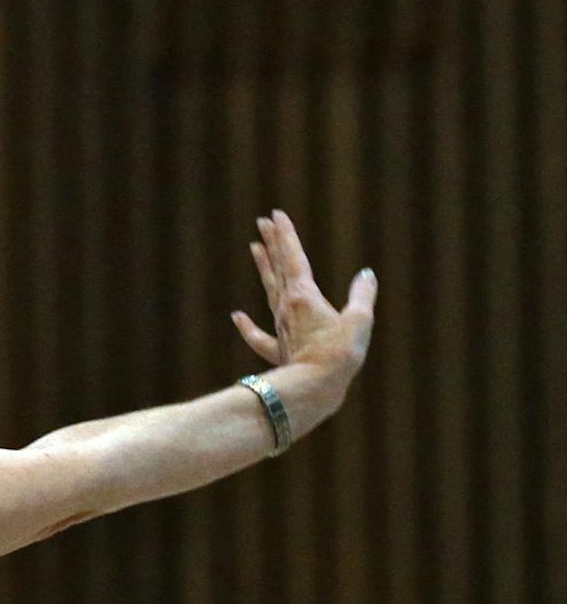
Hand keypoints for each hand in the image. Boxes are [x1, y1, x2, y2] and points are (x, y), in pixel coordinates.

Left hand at [230, 209, 377, 399]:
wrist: (314, 388)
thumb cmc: (338, 355)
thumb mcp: (359, 321)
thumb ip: (362, 296)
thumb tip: (366, 275)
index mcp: (304, 296)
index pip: (294, 258)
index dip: (286, 235)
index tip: (276, 215)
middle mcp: (287, 307)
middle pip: (278, 268)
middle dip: (272, 243)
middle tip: (263, 222)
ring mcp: (280, 327)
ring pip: (269, 291)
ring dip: (263, 269)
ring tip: (254, 248)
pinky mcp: (279, 349)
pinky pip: (259, 335)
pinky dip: (247, 325)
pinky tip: (237, 316)